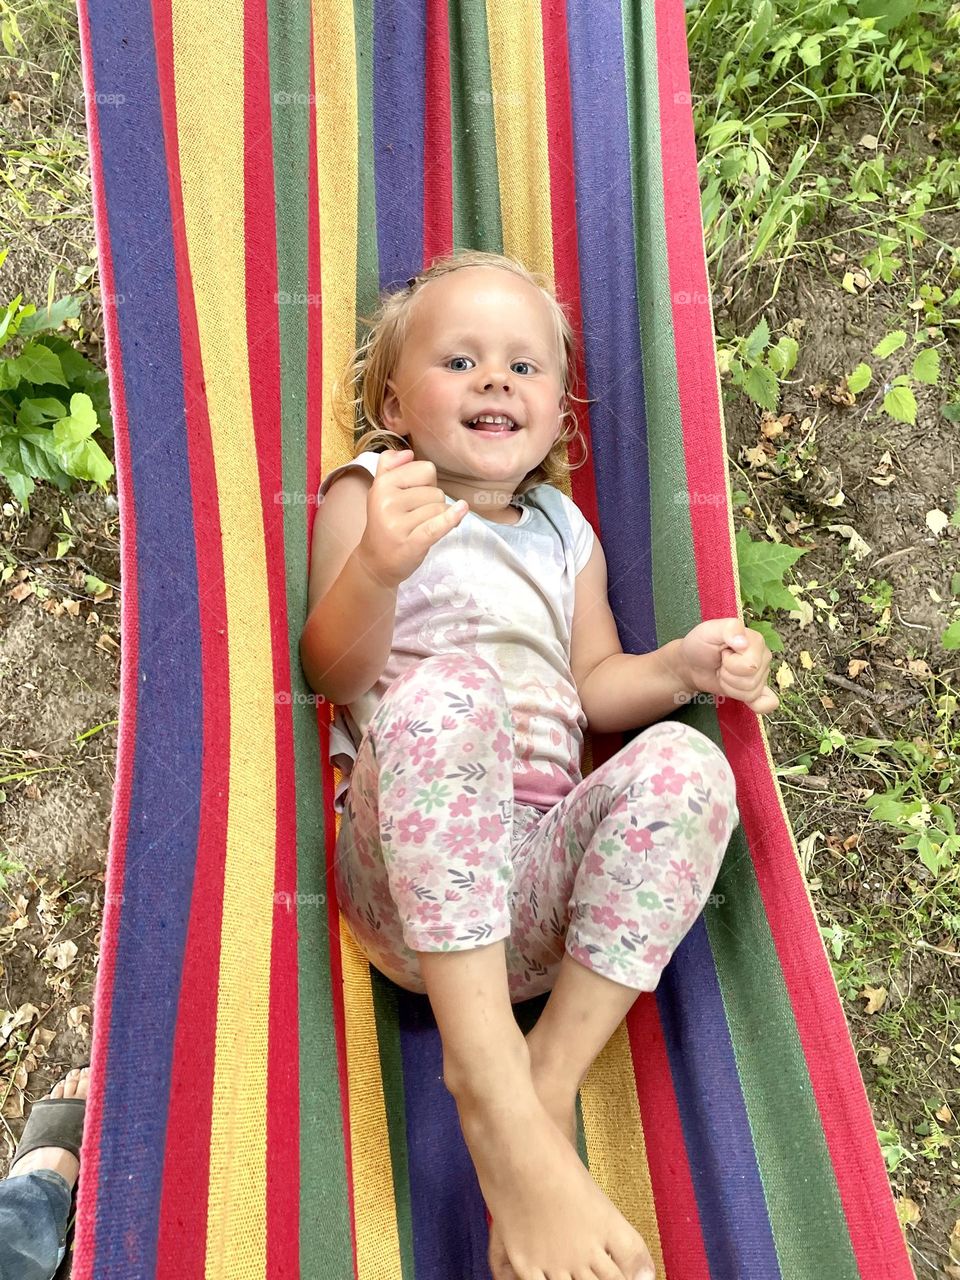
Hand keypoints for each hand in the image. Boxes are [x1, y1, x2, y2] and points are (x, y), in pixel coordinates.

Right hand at [356, 449, 468, 588]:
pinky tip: (461, 511)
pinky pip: (437, 525)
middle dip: (432, 504)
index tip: (414, 497)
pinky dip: (451, 519)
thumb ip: (388, 466)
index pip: (425, 470)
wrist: (375, 562)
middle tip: (415, 518)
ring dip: (437, 519)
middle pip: (435, 491)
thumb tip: (408, 452)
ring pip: (440, 509)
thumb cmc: (385, 524)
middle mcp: (387, 501)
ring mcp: (397, 523)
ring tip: (419, 528)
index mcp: (382, 484)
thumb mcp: (380, 491)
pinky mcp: (410, 542)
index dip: (427, 483)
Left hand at [678, 618, 778, 714]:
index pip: (751, 665)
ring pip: (751, 692)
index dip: (731, 663)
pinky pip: (768, 703)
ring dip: (730, 686)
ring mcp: (762, 675)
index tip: (723, 652)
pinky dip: (758, 705)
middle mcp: (763, 657)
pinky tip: (748, 701)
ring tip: (723, 672)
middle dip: (729, 675)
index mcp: (756, 641)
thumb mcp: (710, 630)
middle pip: (751, 680)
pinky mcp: (757, 691)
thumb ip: (728, 629)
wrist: (692, 664)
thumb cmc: (701, 644)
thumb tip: (744, 643)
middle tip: (721, 664)